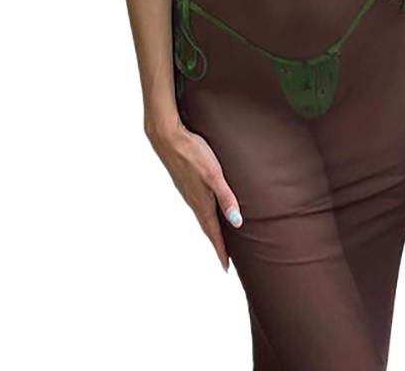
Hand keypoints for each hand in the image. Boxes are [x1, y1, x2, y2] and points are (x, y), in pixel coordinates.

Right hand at [152, 120, 243, 271]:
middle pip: (207, 227)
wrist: (167, 137)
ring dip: (211, 228)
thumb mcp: (214, 174)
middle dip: (216, 243)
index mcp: (201, 201)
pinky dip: (205, 214)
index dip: (220, 250)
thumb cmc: (192, 152)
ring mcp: (187, 191)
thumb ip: (226, 196)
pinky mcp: (184, 182)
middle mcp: (193, 200)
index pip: (213, 233)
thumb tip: (237, 222)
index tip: (226, 267)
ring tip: (219, 237)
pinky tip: (208, 208)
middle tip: (225, 258)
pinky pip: (197, 204)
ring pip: (201, 216)